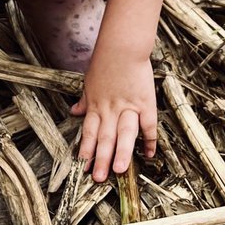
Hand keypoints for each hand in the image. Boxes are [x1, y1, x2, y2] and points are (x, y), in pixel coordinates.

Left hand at [71, 50, 156, 181]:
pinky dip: (150, 140)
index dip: (86, 150)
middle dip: (101, 159)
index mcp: (95, 105)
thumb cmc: (104, 62)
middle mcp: (110, 109)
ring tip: (119, 170)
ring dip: (122, 152)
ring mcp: (128, 106)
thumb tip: (74, 111)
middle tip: (98, 178)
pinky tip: (149, 154)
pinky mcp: (145, 102)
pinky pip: (148, 124)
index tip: (83, 167)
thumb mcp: (89, 82)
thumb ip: (84, 100)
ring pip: (124, 133)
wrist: (122, 47)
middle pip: (105, 137)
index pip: (89, 132)